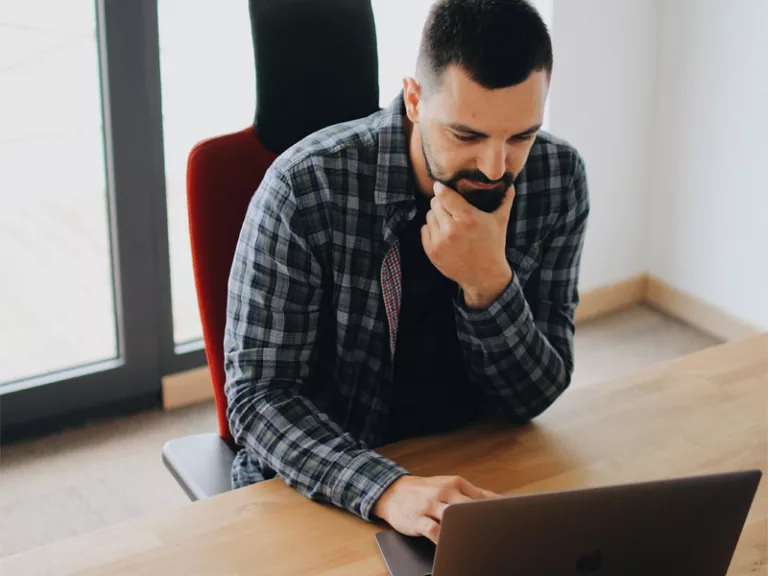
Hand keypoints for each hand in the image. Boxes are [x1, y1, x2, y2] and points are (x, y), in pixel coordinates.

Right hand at [373, 475, 497, 543]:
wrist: (393, 491)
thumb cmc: (425, 490)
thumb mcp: (449, 485)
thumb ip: (474, 493)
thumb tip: (502, 499)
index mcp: (455, 484)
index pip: (481, 497)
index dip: (497, 511)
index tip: (509, 522)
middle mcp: (444, 492)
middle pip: (469, 506)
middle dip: (483, 520)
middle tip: (497, 534)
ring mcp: (430, 505)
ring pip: (451, 515)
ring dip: (464, 527)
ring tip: (478, 540)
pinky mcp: (418, 519)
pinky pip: (433, 530)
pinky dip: (443, 538)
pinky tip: (451, 545)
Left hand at [422, 182, 514, 307]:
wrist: (484, 275)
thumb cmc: (493, 245)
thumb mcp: (501, 221)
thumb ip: (505, 200)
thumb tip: (510, 183)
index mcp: (468, 219)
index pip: (444, 195)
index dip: (441, 188)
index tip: (440, 185)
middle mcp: (451, 230)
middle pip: (435, 203)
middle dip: (442, 202)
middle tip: (450, 207)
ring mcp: (440, 241)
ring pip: (429, 215)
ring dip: (436, 216)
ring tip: (449, 221)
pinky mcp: (431, 251)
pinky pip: (424, 229)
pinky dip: (432, 229)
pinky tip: (443, 233)